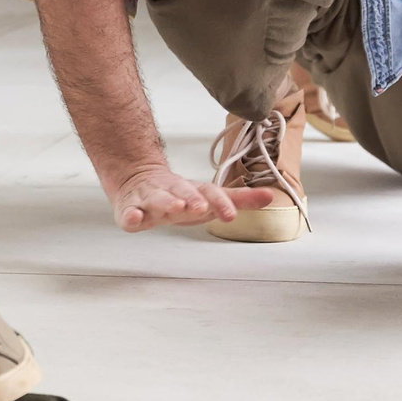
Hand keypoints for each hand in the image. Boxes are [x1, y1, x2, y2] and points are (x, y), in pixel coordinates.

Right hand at [108, 163, 272, 231]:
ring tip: (174, 206)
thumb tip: (272, 197)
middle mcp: (173, 191)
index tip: (230, 215)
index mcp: (194, 190)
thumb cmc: (181, 194)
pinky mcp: (131, 208)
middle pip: (183, 191)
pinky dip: (130, 216)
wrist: (139, 179)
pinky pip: (129, 213)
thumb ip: (239, 200)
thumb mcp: (211, 197)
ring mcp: (150, 199)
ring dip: (166, 202)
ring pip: (157, 199)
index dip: (220, 203)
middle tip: (199, 207)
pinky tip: (133, 220)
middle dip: (191, 199)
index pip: (210, 193)